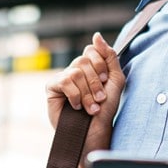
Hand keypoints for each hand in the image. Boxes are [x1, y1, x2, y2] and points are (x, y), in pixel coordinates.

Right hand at [45, 33, 124, 158]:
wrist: (95, 131)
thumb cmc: (106, 109)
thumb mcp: (115, 79)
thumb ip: (109, 56)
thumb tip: (96, 36)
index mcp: (90, 66)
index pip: (92, 50)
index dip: (100, 65)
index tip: (106, 81)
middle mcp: (75, 69)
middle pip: (84, 60)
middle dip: (96, 82)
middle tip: (100, 99)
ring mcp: (63, 77)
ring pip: (75, 72)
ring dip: (87, 93)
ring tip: (91, 107)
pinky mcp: (52, 88)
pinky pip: (65, 81)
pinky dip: (75, 95)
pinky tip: (77, 106)